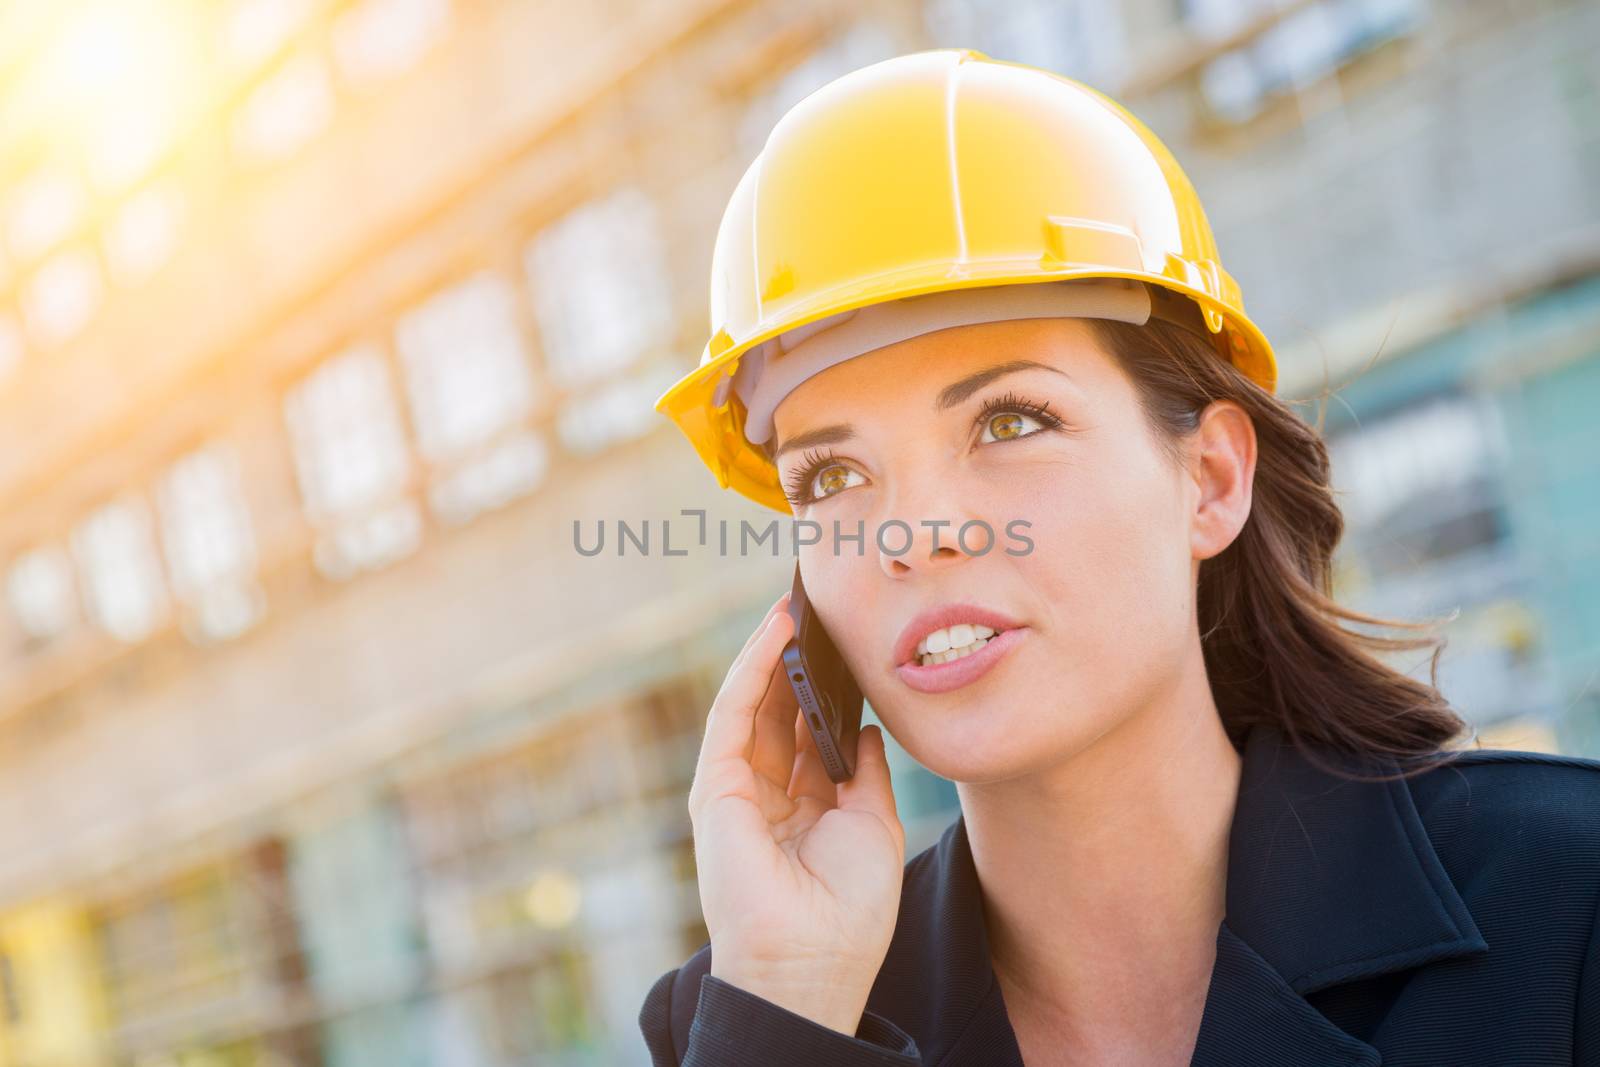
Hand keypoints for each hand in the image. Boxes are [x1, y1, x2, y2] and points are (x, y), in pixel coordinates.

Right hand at [687, 590, 906, 1036]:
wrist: (814, 960)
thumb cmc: (849, 910)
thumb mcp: (873, 825)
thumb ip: (866, 773)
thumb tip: (868, 729)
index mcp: (802, 807)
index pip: (809, 731)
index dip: (825, 685)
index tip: (845, 639)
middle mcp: (765, 794)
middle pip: (779, 710)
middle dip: (797, 659)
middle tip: (821, 605)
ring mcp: (737, 790)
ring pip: (753, 703)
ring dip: (773, 651)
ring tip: (800, 602)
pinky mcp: (717, 788)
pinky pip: (733, 714)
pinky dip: (753, 668)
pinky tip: (777, 632)